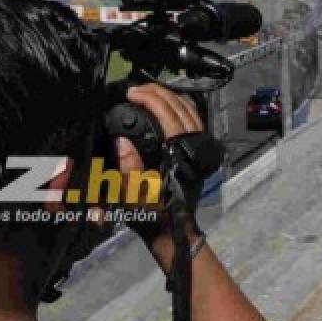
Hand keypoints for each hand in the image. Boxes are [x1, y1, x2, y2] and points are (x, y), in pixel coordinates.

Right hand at [113, 84, 205, 252]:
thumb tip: (121, 140)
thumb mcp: (131, 195)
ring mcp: (199, 149)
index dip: (149, 98)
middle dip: (158, 92)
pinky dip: (181, 106)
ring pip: (191, 111)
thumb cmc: (150, 214)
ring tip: (149, 92)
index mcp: (179, 155)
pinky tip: (166, 104)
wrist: (172, 231)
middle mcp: (193, 148)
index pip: (168, 115)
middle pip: (181, 107)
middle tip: (136, 89)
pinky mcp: (199, 152)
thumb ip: (127, 168)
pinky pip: (194, 120)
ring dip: (170, 96)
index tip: (130, 93)